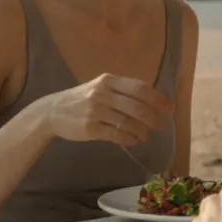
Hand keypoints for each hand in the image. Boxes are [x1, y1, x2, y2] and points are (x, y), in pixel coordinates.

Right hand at [38, 73, 172, 146]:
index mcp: (108, 80)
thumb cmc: (82, 99)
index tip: (169, 108)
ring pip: (128, 122)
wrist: (52, 112)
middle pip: (137, 106)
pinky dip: (128, 139)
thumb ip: (122, 91)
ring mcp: (96, 111)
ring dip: (142, 131)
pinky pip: (116, 135)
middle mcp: (103, 94)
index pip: (139, 88)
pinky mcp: (90, 128)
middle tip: (161, 126)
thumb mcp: (100, 87)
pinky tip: (133, 141)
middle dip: (153, 118)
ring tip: (146, 136)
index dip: (157, 98)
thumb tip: (152, 102)